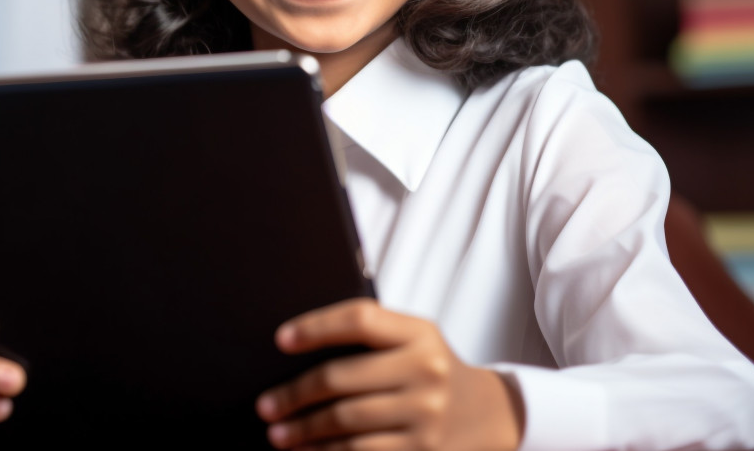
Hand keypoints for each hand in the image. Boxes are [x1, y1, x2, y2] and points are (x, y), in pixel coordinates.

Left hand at [256, 299, 522, 450]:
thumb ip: (369, 337)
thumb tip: (294, 351)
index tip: (281, 339)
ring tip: (278, 433)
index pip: (359, 319)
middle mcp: (426, 370)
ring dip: (304, 431)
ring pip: (346, 423)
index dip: (316, 327)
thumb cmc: (430, 369)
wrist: (488, 414)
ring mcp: (427, 414)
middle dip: (295, 394)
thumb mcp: (413, 340)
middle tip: (265, 405)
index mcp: (419, 332)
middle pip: (341, 378)